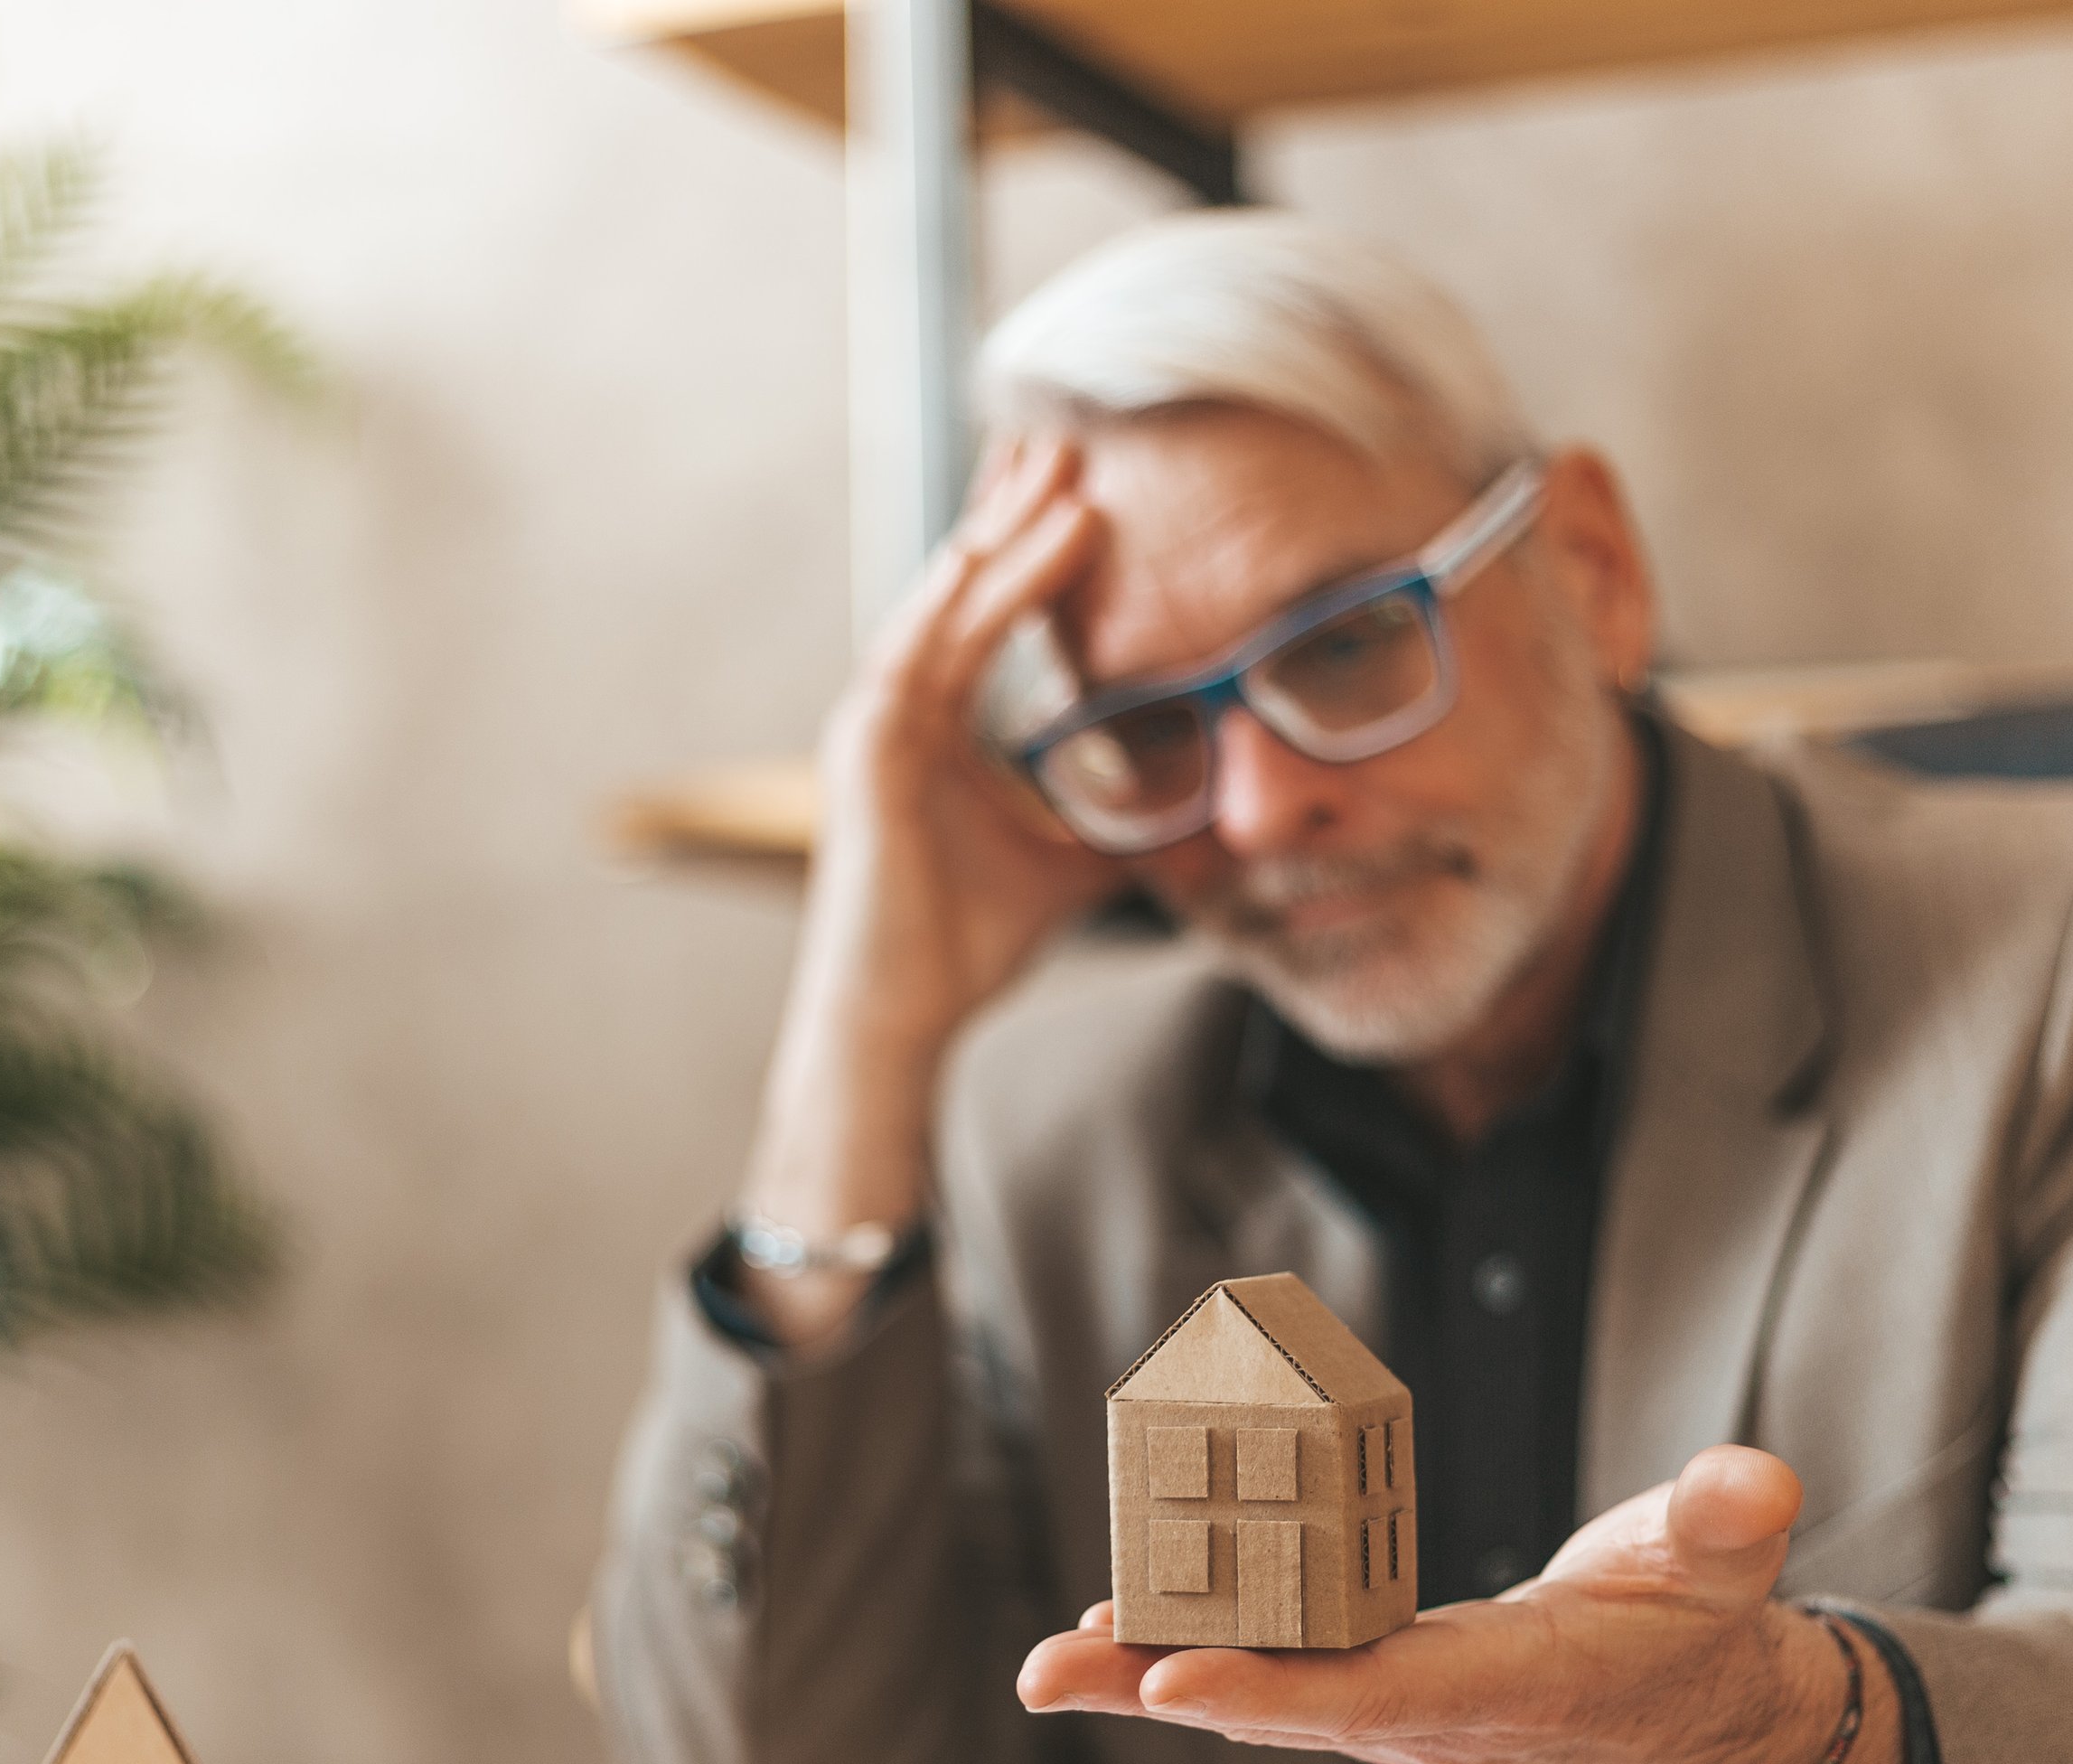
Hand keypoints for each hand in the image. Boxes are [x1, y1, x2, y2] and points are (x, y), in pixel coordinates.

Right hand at [735, 437, 1123, 1341]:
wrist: (900, 1018)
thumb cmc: (962, 949)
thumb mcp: (1067, 866)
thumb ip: (1115, 824)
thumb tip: (1202, 814)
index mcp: (929, 724)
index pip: (984, 612)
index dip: (1030, 547)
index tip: (1086, 487)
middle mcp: (894, 707)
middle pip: (959, 583)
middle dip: (1013, 510)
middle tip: (1071, 436)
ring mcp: (874, 722)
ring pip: (946, 601)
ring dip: (1003, 535)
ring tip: (1063, 474)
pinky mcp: (870, 748)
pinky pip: (925, 650)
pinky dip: (972, 597)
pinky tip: (1008, 545)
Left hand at [1017, 1446, 1913, 1763]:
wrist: (1680, 1704)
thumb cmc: (1692, 1625)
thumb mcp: (1724, 1567)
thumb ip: (1728, 1524)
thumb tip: (1754, 1481)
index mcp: (1505, 1684)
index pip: (1378, 1690)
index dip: (1278, 1687)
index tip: (1179, 1681)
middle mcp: (1426, 1711)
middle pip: (1281, 1705)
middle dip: (1167, 1688)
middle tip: (1057, 1670)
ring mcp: (1388, 1704)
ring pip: (1252, 1693)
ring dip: (1144, 1677)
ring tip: (1044, 1662)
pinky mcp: (1364, 1681)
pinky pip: (1260, 1669)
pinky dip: (1179, 1654)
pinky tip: (1102, 1631)